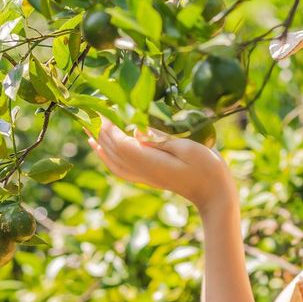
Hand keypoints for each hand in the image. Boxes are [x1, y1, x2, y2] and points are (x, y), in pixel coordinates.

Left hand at [86, 117, 235, 212]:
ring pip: (112, 160)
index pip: (120, 143)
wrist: (214, 193)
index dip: (109, 126)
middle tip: (92, 110)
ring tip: (88, 129)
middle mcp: (142, 171)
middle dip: (100, 130)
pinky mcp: (148, 178)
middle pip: (112, 150)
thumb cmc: (207, 167)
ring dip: (99, 144)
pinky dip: (107, 158)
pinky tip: (101, 150)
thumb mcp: (186, 148)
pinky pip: (120, 169)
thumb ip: (160, 139)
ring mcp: (144, 177)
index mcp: (150, 162)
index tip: (104, 108)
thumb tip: (136, 131)